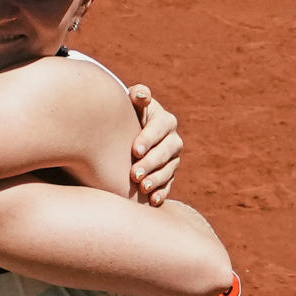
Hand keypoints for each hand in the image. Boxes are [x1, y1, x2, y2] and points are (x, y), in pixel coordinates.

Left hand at [128, 84, 181, 205]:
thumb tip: (141, 95)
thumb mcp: (130, 102)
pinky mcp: (168, 174)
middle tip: (135, 174)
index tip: (134, 151)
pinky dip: (162, 192)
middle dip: (151, 163)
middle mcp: (172, 139)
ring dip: (157, 179)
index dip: (148, 139)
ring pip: (169, 169)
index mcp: (164, 120)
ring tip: (142, 187)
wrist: (124, 133)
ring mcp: (172, 158)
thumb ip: (136, 94)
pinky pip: (169, 184)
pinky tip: (153, 200)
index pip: (160, 129)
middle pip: (166, 151)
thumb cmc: (124, 115)